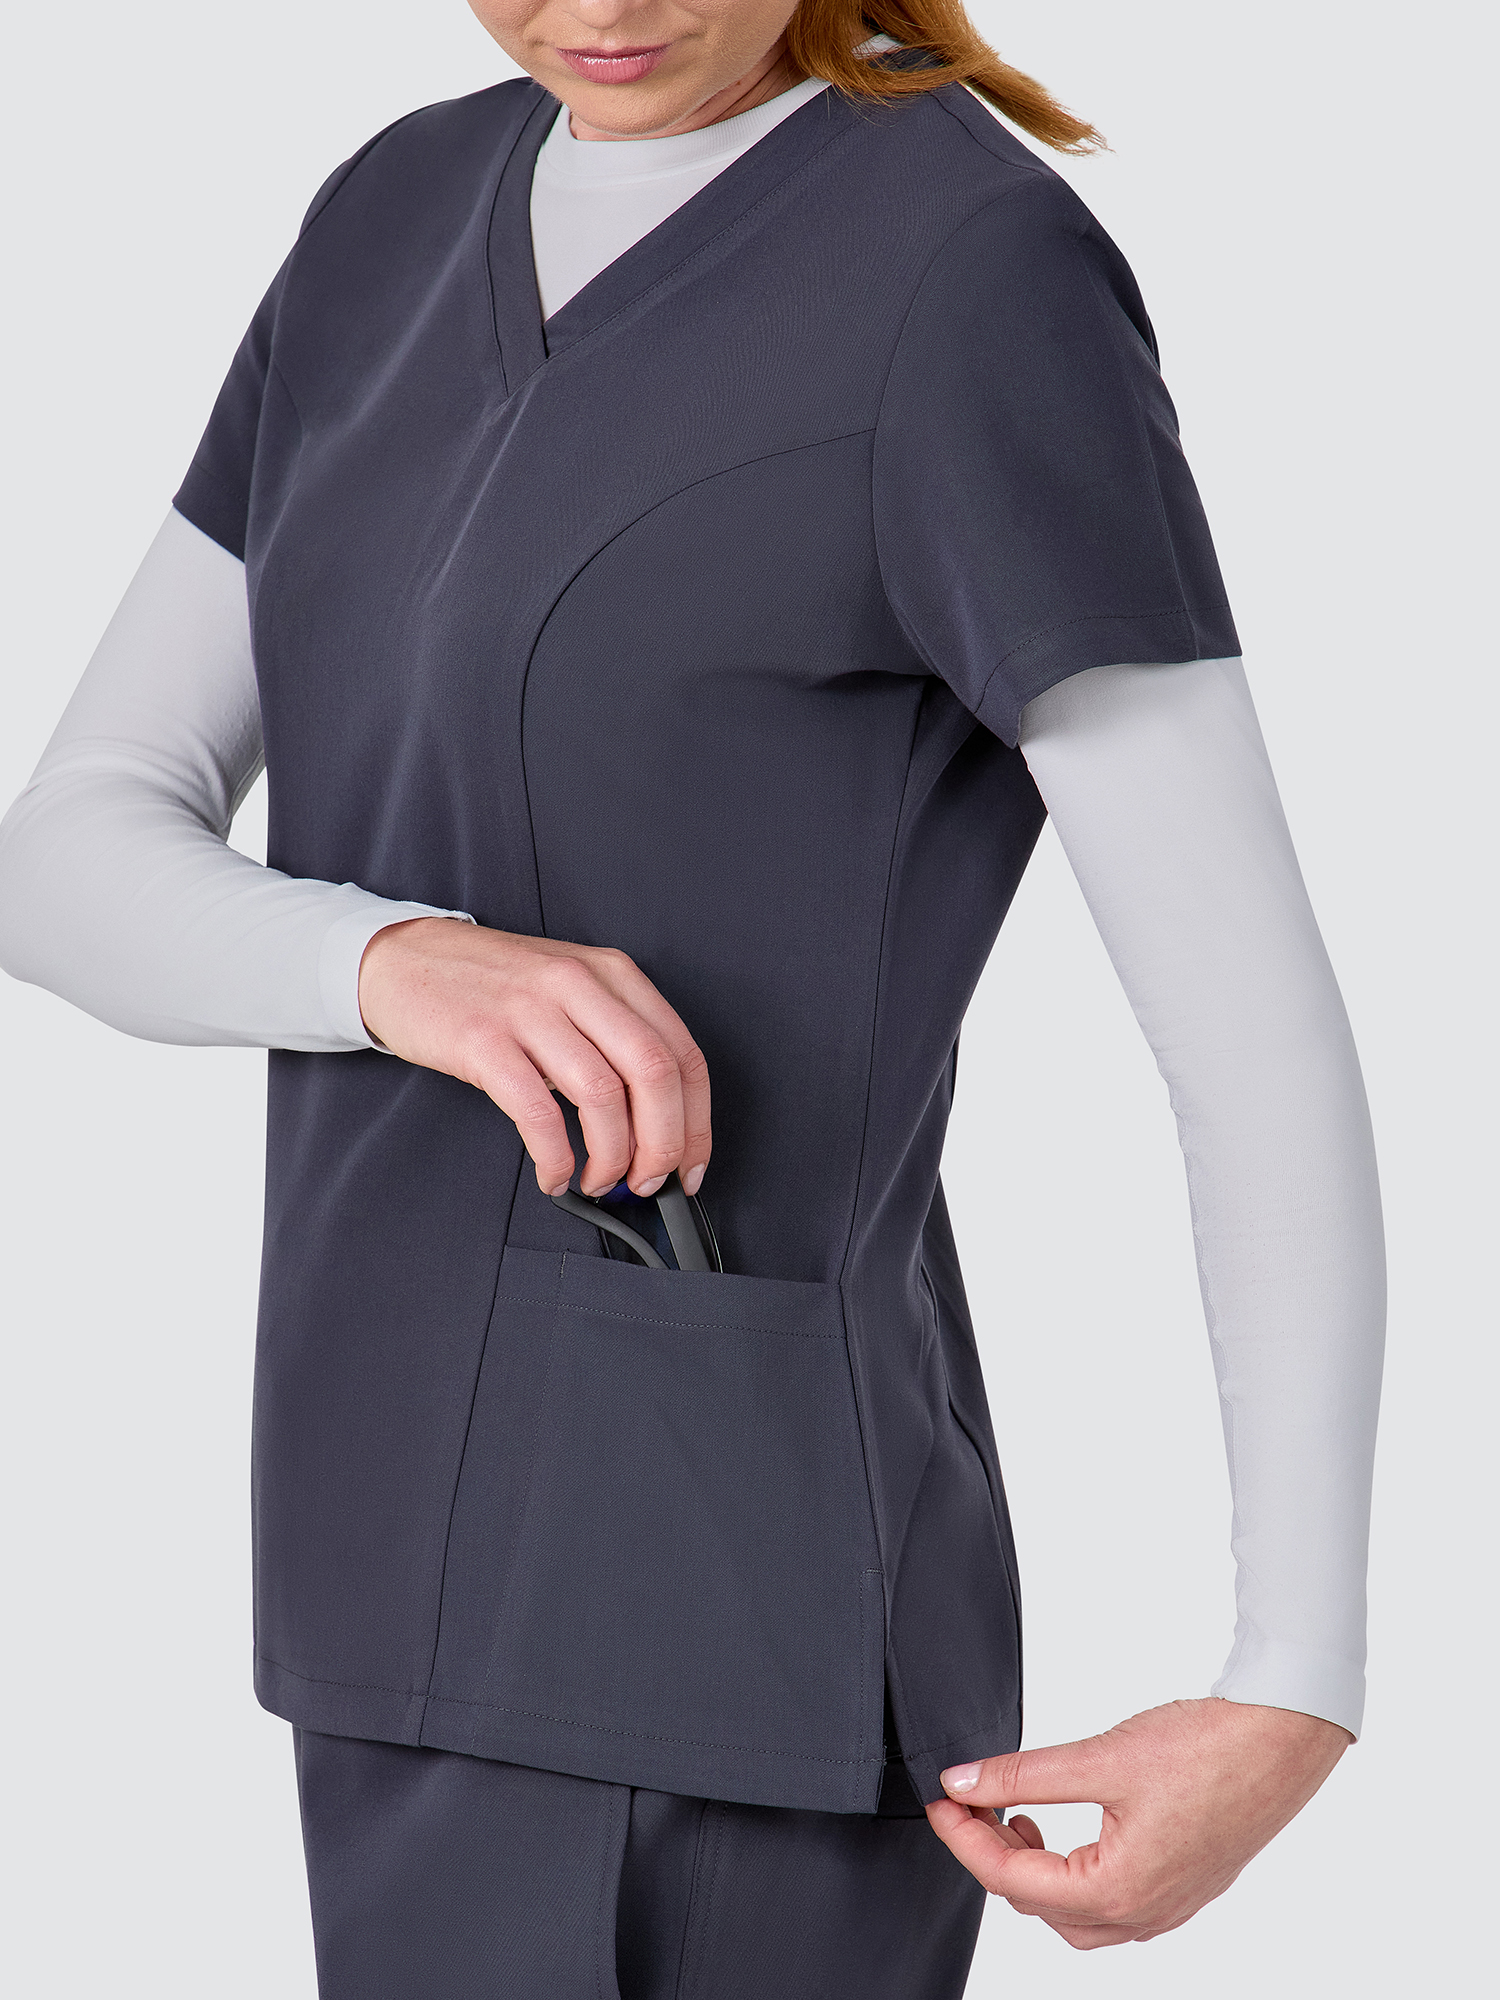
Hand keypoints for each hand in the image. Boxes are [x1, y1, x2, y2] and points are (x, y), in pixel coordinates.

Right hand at [357, 918, 710, 1199]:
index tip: (690, 1166)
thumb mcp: (569, 989)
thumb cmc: (492, 985)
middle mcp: (578, 985)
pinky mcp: (483, 1041)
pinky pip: (538, 1113)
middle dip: (662, 1144)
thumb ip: (613, 1039)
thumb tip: (654, 1124)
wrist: (404, 960)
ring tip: (599, 1181)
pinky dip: (556, 1157)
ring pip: (603, 1096)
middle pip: (654, 1074)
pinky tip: (555, 1174)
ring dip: (611, 1157)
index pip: (681, 1054)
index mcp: (612, 974)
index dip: (695, 1123)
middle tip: (648, 1182)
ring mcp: (530, 1010)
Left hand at [926, 1697, 1350, 1948]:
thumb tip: (964, 1783)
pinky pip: (1111, 1903)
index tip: (940, 1802)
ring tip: (1016, 1815)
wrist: (1283, 1737)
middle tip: (970, 1804)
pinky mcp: (1182, 1884)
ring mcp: (1167, 1904)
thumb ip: (1022, 1776)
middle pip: (1038, 1906)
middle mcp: (1143, 1913)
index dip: (963, 1838)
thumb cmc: (1207, 1748)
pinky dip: (1074, 1872)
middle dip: (994, 1856)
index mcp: (1118, 1892)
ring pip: (1075, 1914)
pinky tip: (1065, 1828)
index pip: (1011, 1880)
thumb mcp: (1099, 1758)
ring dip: (1035, 1871)